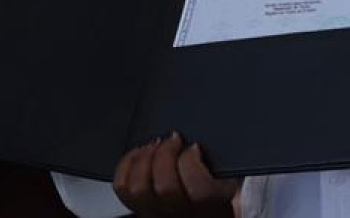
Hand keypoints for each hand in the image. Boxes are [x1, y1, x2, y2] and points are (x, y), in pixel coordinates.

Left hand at [113, 133, 237, 216]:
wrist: (202, 212)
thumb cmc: (216, 192)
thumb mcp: (228, 177)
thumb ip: (219, 162)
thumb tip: (204, 139)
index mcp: (211, 205)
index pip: (199, 189)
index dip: (191, 162)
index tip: (194, 146)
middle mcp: (182, 213)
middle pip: (165, 187)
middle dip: (165, 154)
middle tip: (172, 139)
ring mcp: (157, 213)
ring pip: (139, 189)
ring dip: (144, 159)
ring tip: (155, 144)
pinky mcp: (138, 207)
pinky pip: (122, 188)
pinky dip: (126, 164)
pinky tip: (140, 152)